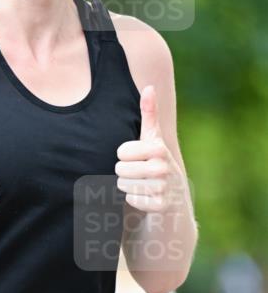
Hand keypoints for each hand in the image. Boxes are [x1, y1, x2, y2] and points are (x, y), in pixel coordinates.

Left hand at [115, 85, 183, 212]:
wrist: (173, 198)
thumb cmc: (156, 163)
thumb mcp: (152, 139)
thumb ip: (149, 114)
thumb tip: (149, 87)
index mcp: (159, 148)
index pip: (121, 152)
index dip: (124, 156)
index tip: (137, 158)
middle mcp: (163, 167)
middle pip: (119, 169)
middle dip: (124, 173)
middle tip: (139, 174)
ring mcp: (163, 187)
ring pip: (122, 185)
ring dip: (128, 186)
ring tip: (142, 185)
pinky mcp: (160, 205)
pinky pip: (131, 200)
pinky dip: (134, 200)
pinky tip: (146, 198)